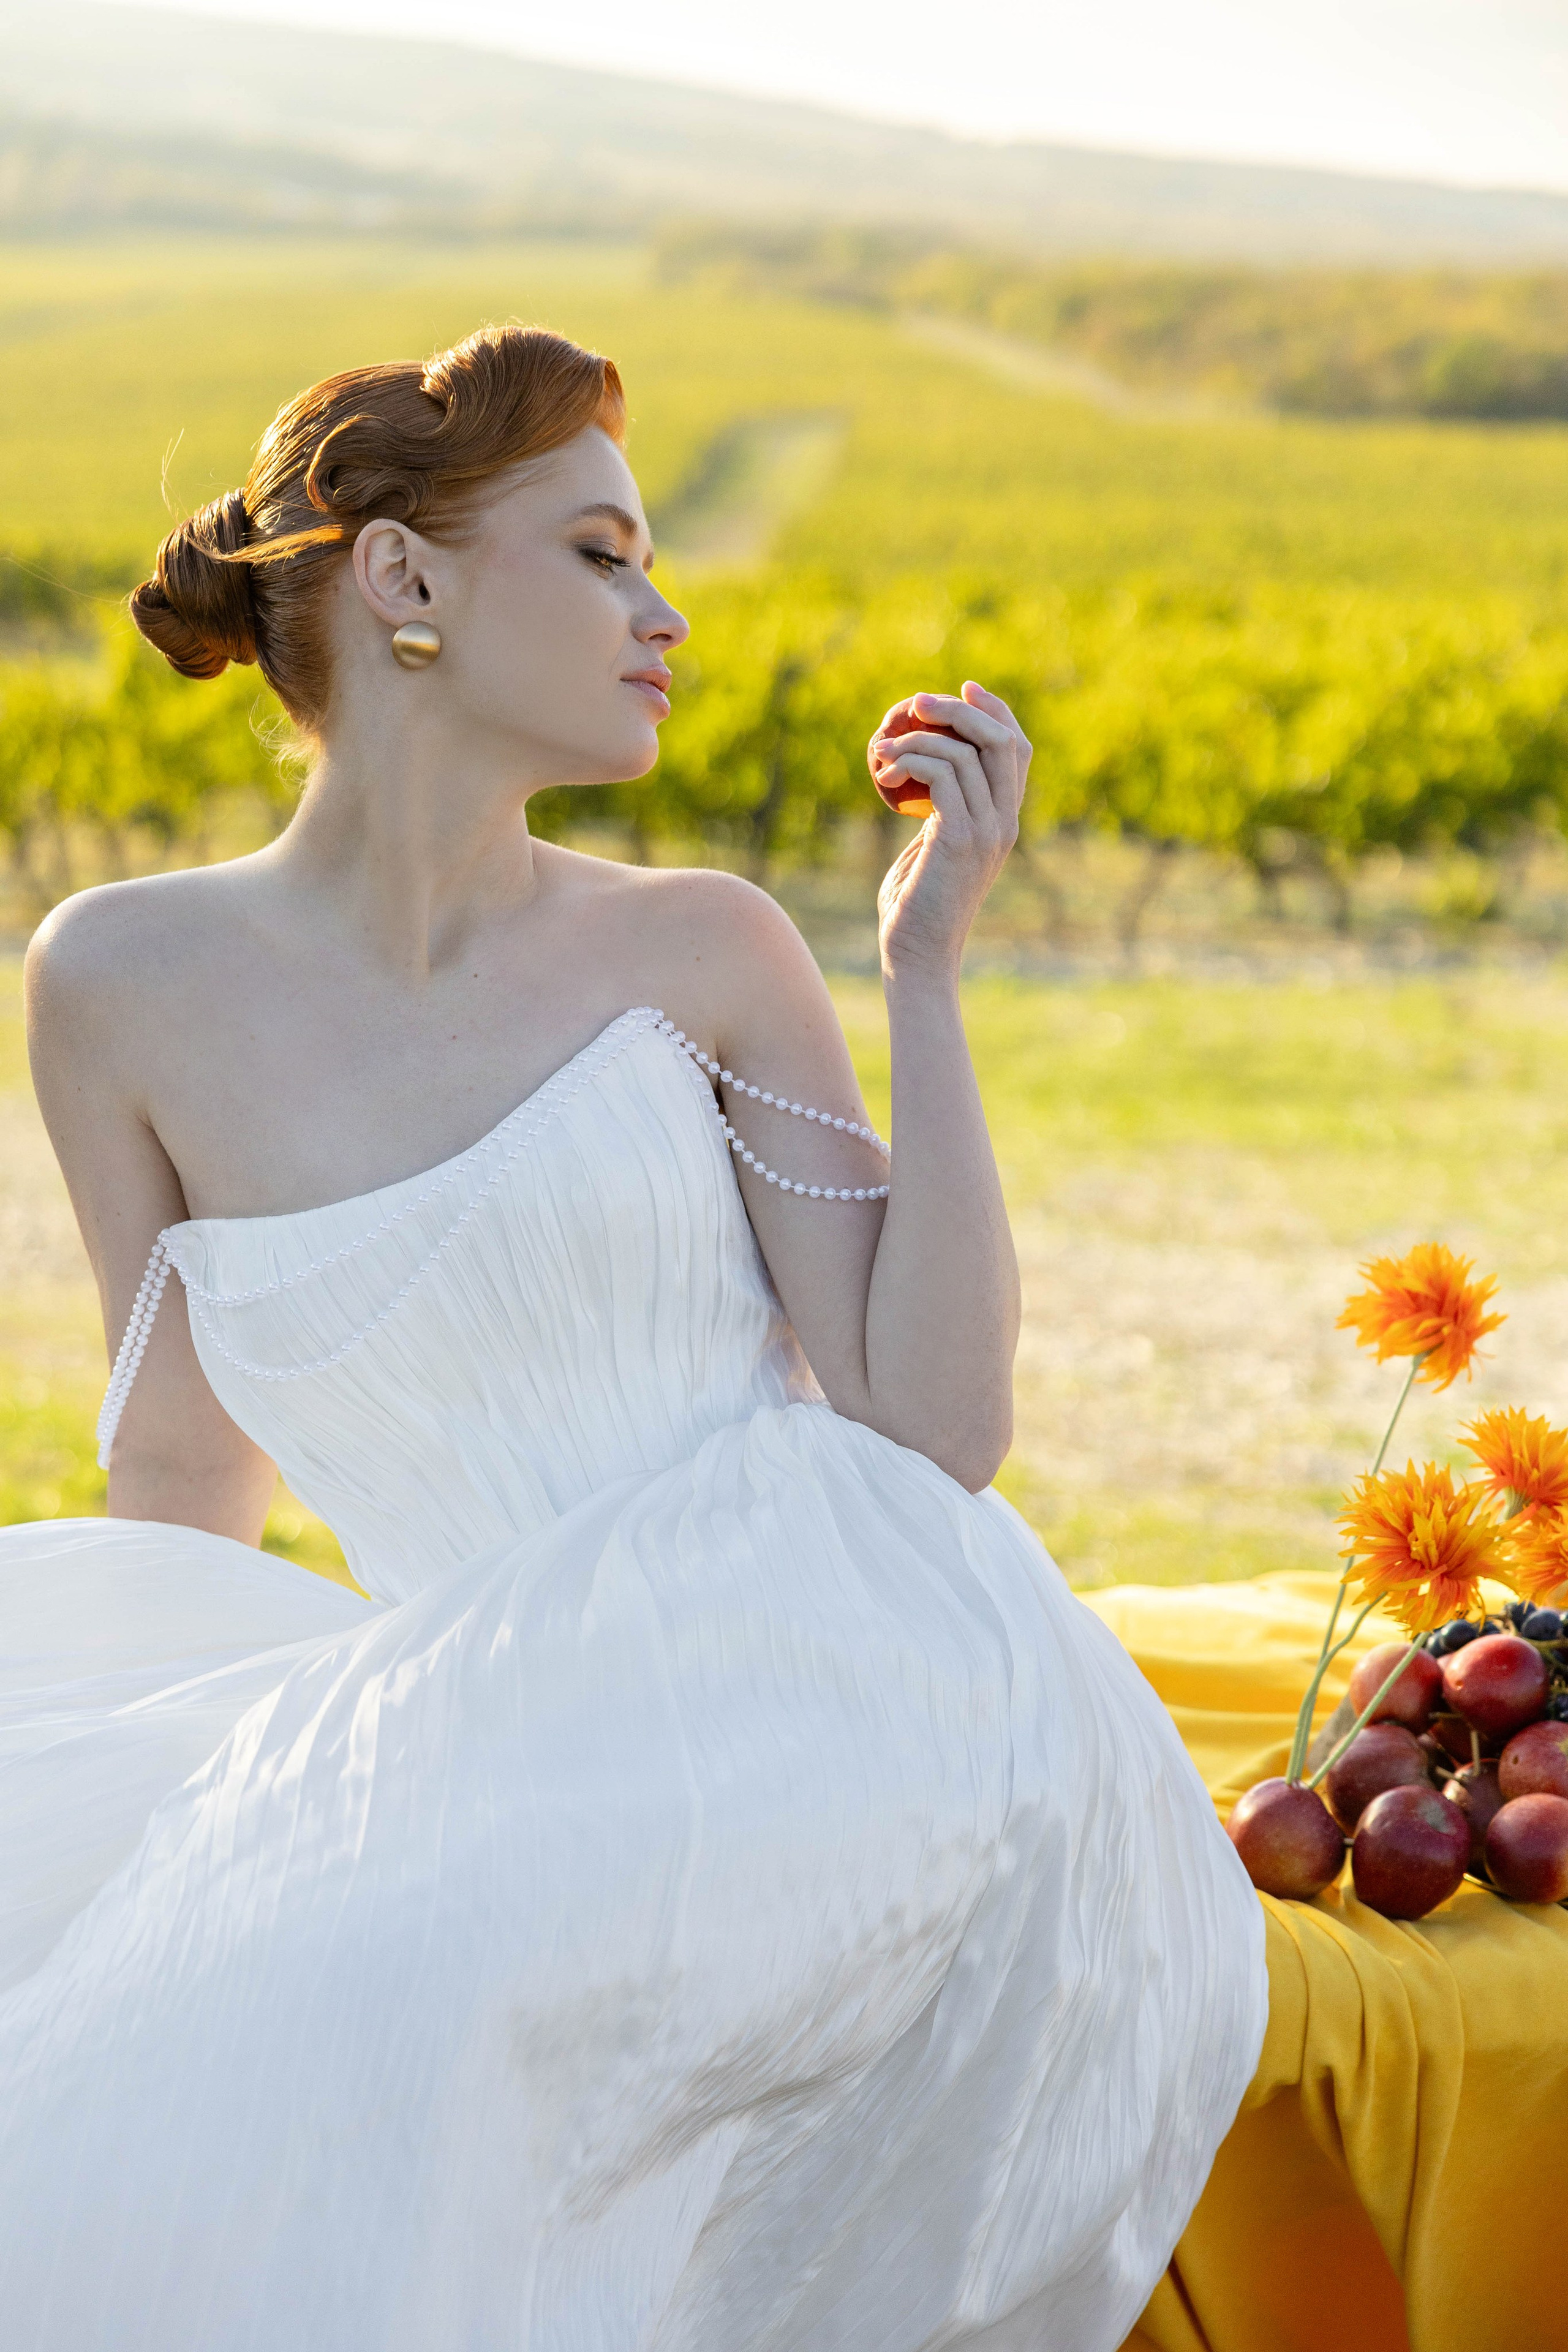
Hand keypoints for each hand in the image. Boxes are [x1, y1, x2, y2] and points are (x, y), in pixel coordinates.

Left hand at [869, 682, 1028, 979]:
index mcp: (1004, 821)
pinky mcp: (959, 837)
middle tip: (916, 703)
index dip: (996, 711)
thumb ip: (939, 809)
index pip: (1018, 750)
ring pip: (966, 751)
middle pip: (1001, 739)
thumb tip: (921, 770)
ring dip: (917, 737)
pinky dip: (910, 760)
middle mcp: (1004, 822)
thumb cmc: (913, 908)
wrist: (917, 956)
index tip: (963, 688)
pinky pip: (941, 773)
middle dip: (960, 709)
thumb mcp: (931, 846)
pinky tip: (884, 772)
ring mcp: (987, 830)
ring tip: (881, 751)